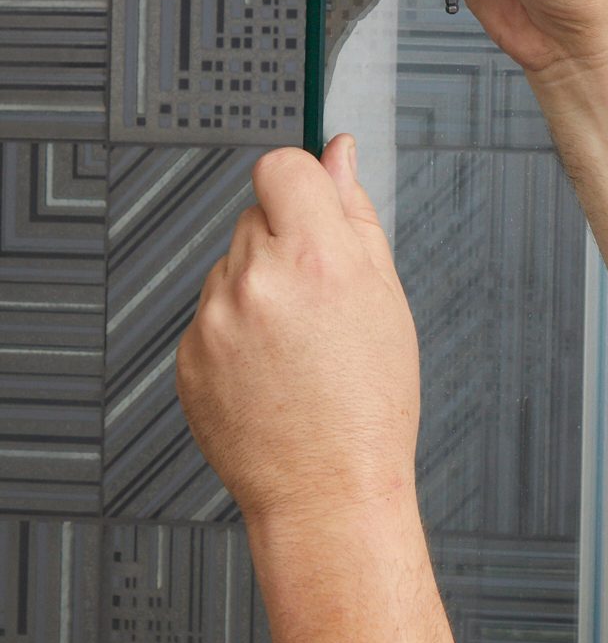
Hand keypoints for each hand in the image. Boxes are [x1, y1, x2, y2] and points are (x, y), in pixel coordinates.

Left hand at [176, 134, 419, 526]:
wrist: (328, 490)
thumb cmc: (370, 402)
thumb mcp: (385, 295)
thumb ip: (355, 213)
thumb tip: (339, 152)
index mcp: (316, 258)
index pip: (281, 166)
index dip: (302, 184)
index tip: (314, 207)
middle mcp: (257, 281)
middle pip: (256, 214)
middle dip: (286, 241)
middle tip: (321, 299)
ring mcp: (214, 319)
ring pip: (232, 264)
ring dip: (260, 285)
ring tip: (297, 345)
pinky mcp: (187, 354)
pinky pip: (212, 312)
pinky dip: (237, 328)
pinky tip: (269, 368)